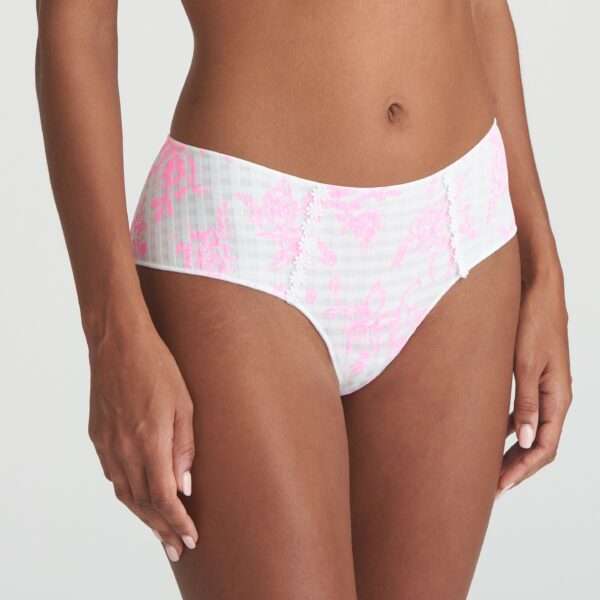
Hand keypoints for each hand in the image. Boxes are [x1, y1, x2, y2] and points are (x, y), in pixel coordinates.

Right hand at [87, 320, 197, 561]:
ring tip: (161, 532)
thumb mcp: (184, 403)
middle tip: (177, 548)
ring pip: (124, 493)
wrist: (118, 343)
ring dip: (143, 517)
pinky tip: (138, 499)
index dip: (178, 521)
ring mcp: (107, 444)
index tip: (191, 537)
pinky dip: (128, 495)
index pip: (163, 497)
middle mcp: (124, 449)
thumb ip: (184, 447)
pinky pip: (113, 476)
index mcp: (149, 441)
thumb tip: (185, 485)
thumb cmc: (158, 367)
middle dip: (162, 529)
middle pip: (142, 503)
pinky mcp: (98, 437)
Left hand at [496, 273, 572, 497]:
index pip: (545, 447)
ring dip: (511, 449)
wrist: (535, 288)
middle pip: (539, 444)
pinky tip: (489, 432)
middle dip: (515, 466)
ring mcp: (543, 387)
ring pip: (530, 429)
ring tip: (486, 465)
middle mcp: (554, 396)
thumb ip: (526, 401)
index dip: (521, 470)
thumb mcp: (526, 363)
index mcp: (558, 397)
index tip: (498, 487)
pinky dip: (508, 427)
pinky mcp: (531, 376)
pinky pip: (523, 411)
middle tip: (488, 486)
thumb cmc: (533, 320)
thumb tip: (529, 441)